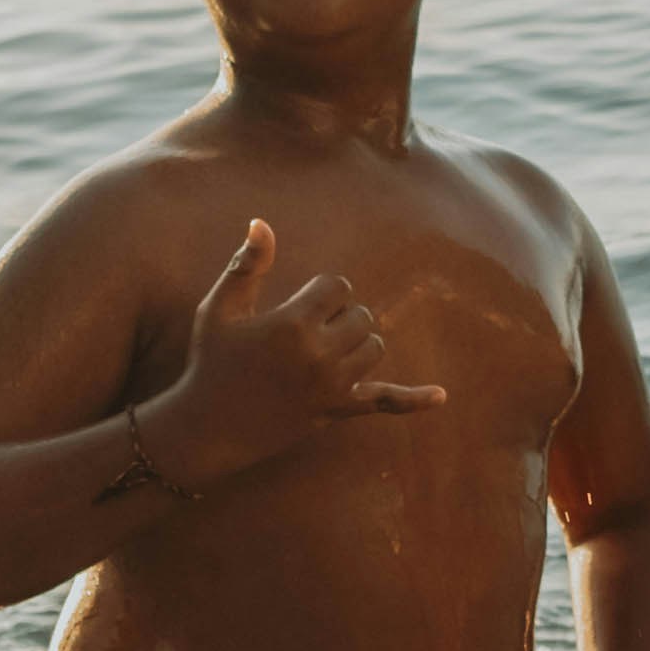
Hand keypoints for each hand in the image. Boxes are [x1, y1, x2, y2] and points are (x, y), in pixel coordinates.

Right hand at [143, 221, 443, 489]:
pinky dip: (413, 400)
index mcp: (292, 325)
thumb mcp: (220, 309)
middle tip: (308, 330)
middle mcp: (318, 355)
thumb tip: (262, 223)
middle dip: (340, 315)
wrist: (208, 427)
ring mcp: (332, 386)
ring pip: (373, 346)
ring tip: (325, 349)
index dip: (321, 292)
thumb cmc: (211, 361)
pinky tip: (441, 396)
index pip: (337, 287)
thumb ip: (247, 266)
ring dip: (357, 342)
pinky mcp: (338, 410)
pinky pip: (384, 402)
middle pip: (361, 315)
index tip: (296, 306)